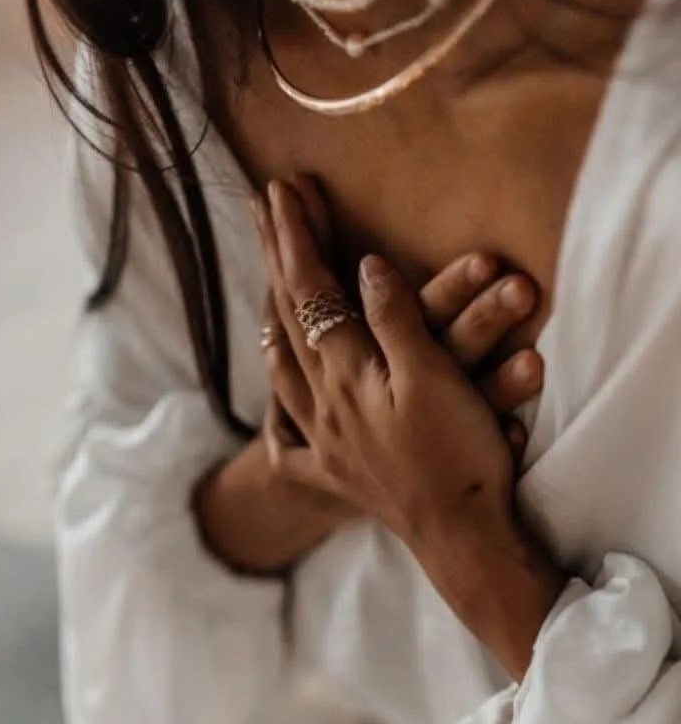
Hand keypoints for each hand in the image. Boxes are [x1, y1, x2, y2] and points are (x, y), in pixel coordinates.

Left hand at [257, 178, 565, 676]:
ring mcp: (323, 442)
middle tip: (262, 211)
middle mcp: (321, 404)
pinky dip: (275, 420)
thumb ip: (396, 321)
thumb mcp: (433, 378)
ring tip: (264, 293)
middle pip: (286, 319)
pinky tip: (273, 416)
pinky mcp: (335, 476)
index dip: (296, 237)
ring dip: (270, 321)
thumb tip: (365, 267)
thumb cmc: (457, 456)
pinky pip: (289, 444)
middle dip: (275, 259)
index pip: (310, 291)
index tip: (283, 189)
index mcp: (345, 374)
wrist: (460, 535)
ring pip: (280, 372)